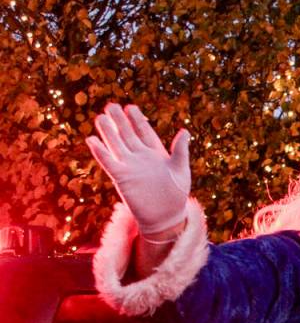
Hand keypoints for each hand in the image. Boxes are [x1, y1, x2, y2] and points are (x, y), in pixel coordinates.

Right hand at [86, 104, 190, 236]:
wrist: (165, 216)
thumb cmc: (176, 194)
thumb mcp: (181, 170)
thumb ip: (180, 151)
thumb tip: (184, 131)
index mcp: (156, 153)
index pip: (144, 132)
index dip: (137, 120)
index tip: (130, 107)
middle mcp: (140, 157)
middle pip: (127, 135)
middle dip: (119, 121)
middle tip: (111, 106)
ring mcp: (130, 166)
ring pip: (116, 145)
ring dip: (107, 132)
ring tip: (100, 118)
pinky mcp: (121, 178)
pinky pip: (108, 162)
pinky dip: (100, 152)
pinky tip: (91, 140)